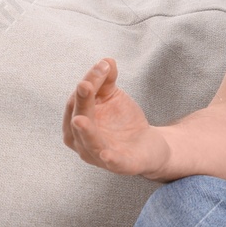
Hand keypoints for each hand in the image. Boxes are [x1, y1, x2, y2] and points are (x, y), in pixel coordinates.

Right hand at [62, 58, 170, 178]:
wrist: (148, 145)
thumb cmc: (122, 120)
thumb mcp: (113, 97)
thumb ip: (107, 80)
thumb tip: (106, 61)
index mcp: (77, 123)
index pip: (77, 101)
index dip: (89, 82)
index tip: (104, 65)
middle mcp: (82, 142)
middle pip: (79, 119)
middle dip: (82, 102)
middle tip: (86, 85)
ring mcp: (98, 156)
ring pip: (90, 143)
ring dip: (86, 132)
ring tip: (81, 120)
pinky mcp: (120, 166)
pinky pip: (112, 163)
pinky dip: (109, 159)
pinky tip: (106, 154)